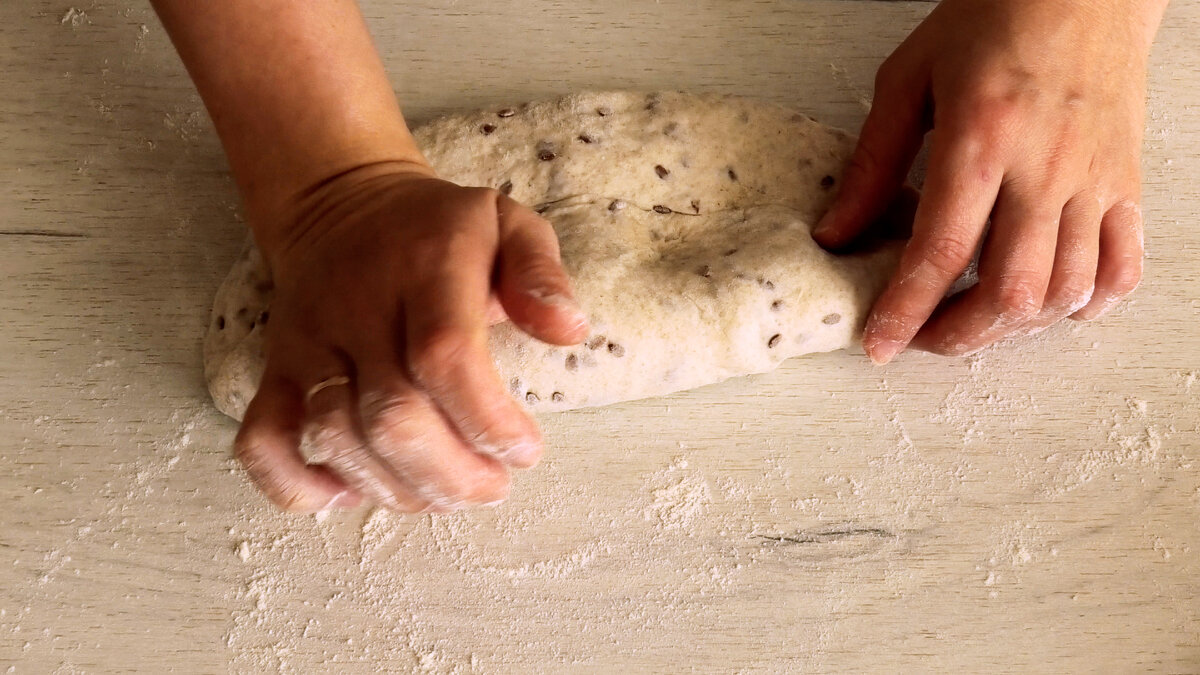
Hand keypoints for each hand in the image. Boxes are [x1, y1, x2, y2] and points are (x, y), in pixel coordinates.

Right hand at [234, 163, 589, 512]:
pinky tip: (353, 495)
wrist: (340, 207)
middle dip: (450, 473)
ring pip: (334, 437)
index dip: (487, 420)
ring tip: (444, 494)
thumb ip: (541, 274)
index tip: (525, 451)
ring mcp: (307, 343)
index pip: (445, 355)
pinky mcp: (275, 371)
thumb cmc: (439, 230)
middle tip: (491, 487)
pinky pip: (263, 442)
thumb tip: (568, 331)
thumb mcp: (508, 224)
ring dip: (395, 488)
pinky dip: (299, 486)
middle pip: (391, 415)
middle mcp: (357, 307)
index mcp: (425, 267)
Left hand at [813, 0, 1166, 362]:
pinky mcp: (1125, 182)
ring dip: (1013, 327)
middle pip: (1008, 290)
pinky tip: (1050, 306)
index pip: (941, 251)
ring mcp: (1094, 179)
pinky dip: (1086, 304)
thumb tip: (836, 233)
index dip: (905, 311)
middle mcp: (1045, 167)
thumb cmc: (996, 17)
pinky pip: (1123, 268)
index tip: (880, 345)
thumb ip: (871, 163)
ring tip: (972, 322)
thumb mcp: (909, 79)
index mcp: (982, 138)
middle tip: (922, 339)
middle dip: (957, 335)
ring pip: (1065, 291)